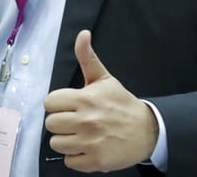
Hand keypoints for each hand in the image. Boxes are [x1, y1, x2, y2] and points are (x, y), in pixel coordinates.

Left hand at [43, 30, 158, 172]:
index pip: (49, 102)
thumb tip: (82, 34)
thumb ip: (87, 57)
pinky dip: (76, 157)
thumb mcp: (104, 79)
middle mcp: (86, 121)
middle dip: (61, 122)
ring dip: (66, 141)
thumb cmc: (122, 104)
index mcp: (85, 99)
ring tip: (80, 135)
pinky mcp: (95, 161)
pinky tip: (87, 147)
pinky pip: (69, 161)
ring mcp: (90, 142)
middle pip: (50, 124)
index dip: (57, 104)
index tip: (68, 106)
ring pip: (56, 144)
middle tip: (75, 121)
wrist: (147, 130)